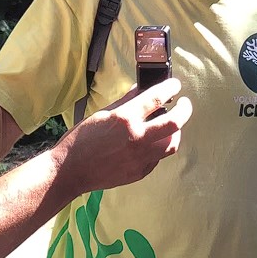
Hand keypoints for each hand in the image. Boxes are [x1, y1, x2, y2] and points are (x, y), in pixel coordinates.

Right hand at [52, 81, 191, 195]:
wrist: (71, 170)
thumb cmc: (81, 139)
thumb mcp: (102, 113)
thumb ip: (126, 101)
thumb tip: (142, 90)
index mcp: (125, 119)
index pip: (157, 98)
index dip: (171, 88)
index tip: (175, 85)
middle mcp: (137, 138)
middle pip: (175, 123)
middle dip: (185, 110)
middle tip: (184, 104)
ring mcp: (140, 158)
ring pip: (172, 144)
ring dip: (174, 132)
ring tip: (169, 125)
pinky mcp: (140, 172)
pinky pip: (158, 158)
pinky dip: (158, 147)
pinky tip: (150, 142)